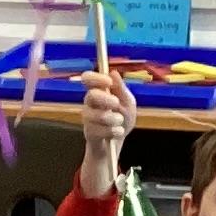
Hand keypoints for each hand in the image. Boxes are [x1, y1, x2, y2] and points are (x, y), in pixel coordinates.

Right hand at [75, 75, 138, 195]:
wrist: (117, 143)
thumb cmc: (122, 119)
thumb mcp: (128, 102)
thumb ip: (121, 89)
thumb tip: (114, 72)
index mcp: (98, 92)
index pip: (87, 78)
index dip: (96, 78)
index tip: (108, 81)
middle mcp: (89, 104)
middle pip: (91, 95)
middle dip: (106, 99)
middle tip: (116, 103)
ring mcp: (88, 118)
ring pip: (97, 115)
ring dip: (113, 118)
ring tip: (120, 122)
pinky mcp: (89, 133)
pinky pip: (99, 130)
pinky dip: (113, 131)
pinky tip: (117, 132)